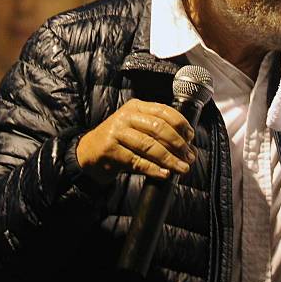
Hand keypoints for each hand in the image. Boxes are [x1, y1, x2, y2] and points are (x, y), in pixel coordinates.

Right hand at [76, 99, 195, 185]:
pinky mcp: (110, 151)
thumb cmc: (120, 140)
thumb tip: (188, 144)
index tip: (191, 137)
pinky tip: (165, 174)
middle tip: (189, 156)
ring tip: (182, 168)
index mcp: (136, 107)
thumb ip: (158, 130)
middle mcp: (126, 117)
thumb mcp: (137, 126)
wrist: (89, 152)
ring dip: (169, 159)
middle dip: (178, 144)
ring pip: (149, 146)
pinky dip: (153, 169)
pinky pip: (137, 161)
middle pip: (158, 128)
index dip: (181, 124)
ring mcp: (117, 133)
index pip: (164, 111)